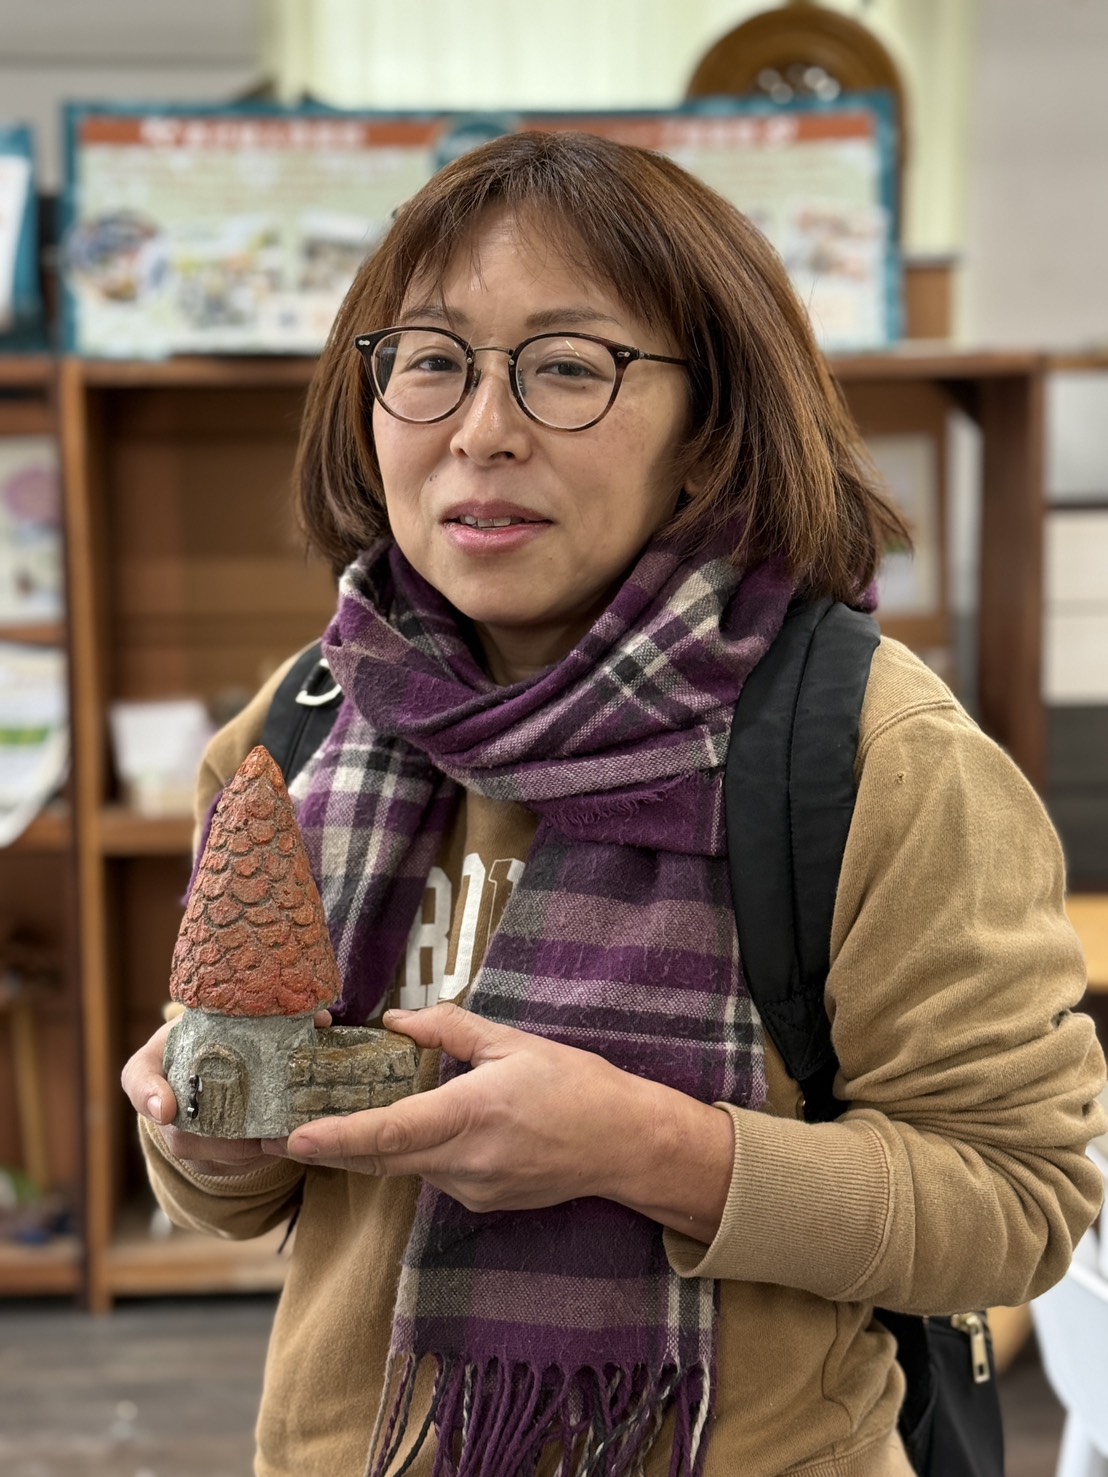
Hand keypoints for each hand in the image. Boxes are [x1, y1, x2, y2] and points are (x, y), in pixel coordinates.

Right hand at [121, 1011, 331, 1178]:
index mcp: (156, 1061)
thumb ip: (271, 1017)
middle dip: (222, 1137)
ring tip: (282, 1136)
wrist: (214, 1060)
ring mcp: (179, 1136)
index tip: (168, 1108)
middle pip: (178, 1133)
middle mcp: (161, 1102)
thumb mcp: (232, 1019)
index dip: (149, 1095)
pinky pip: (225, 1169)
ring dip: (245, 1151)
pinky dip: (255, 1159)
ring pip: (204, 1156)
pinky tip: (283, 1144)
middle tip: (261, 1130)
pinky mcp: (204, 1160)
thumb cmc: (221, 1033)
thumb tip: (323, 1020)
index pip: (138, 1079)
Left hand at [283, 1002, 733, 1239]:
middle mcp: (465, 1160)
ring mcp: (473, 1188)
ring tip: (349, 1117)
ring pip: (407, 1167)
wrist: (624, 1144)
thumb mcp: (513, 1043)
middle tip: (279, 1136)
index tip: (293, 1138)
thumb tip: (398, 1020)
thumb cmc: (575, 1086)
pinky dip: (419, 1152)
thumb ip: (450, 1030)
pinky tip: (430, 1128)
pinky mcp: (482, 1202)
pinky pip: (436, 1174)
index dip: (336, 1136)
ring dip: (378, 1145)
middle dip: (329, 1148)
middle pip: (380, 1158)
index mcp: (470, 1114)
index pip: (388, 1130)